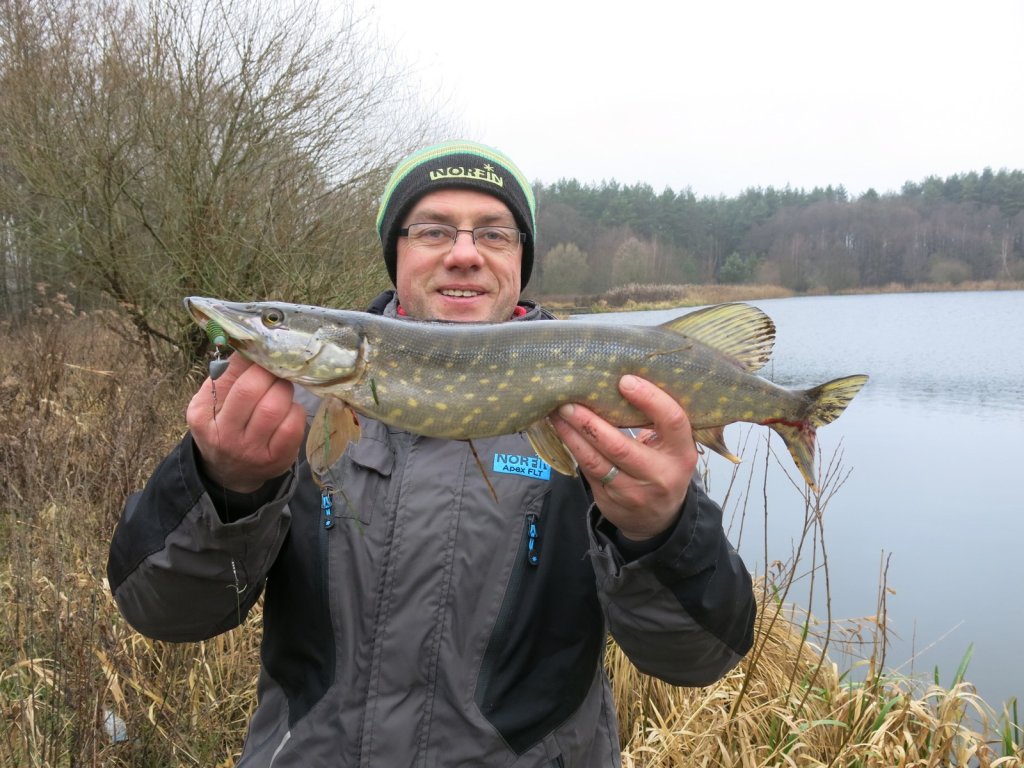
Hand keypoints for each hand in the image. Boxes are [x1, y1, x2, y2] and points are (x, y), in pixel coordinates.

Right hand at [186, 354, 306, 492]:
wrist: (231, 472)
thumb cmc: (224, 426)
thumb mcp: (212, 403)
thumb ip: (227, 375)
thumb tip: (252, 343)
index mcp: (203, 415)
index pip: (227, 377)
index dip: (250, 360)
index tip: (262, 351)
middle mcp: (225, 435)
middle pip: (251, 390)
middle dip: (269, 373)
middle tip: (276, 370)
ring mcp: (251, 450)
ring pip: (275, 407)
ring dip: (284, 390)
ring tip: (282, 388)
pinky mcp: (277, 459)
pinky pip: (293, 426)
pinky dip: (296, 410)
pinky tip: (289, 410)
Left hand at [549, 375, 697, 540]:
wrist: (658, 518)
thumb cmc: (664, 466)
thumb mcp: (674, 447)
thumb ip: (657, 422)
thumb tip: (621, 380)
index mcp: (682, 453)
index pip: (671, 421)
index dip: (649, 399)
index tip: (625, 380)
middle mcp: (660, 474)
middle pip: (620, 446)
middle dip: (590, 422)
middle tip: (569, 402)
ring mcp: (634, 491)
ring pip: (596, 461)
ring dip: (572, 435)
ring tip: (557, 414)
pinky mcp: (611, 500)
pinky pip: (587, 470)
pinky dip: (572, 449)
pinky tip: (562, 431)